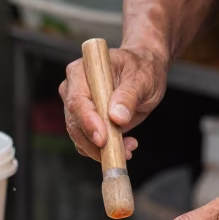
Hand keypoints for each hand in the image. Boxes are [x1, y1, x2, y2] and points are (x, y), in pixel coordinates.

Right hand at [59, 45, 167, 160]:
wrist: (144, 71)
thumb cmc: (141, 68)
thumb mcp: (141, 79)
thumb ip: (128, 96)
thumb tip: (116, 117)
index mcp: (80, 72)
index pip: (77, 101)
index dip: (88, 121)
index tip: (102, 138)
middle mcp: (73, 90)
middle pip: (74, 123)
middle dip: (95, 142)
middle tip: (121, 151)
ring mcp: (78, 107)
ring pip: (80, 137)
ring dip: (102, 150)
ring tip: (129, 147)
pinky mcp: (86, 122)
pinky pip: (88, 143)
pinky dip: (105, 151)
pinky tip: (125, 146)